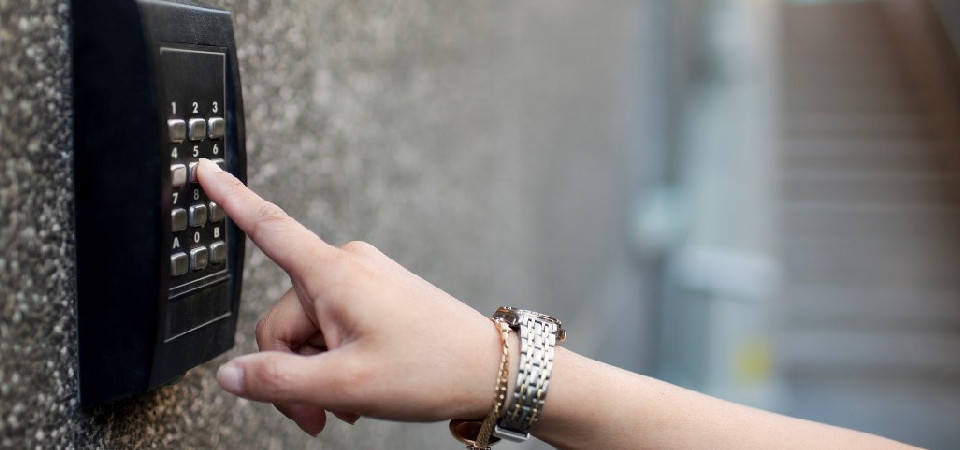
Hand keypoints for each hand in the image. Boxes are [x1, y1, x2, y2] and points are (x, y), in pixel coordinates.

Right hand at [197, 159, 502, 434]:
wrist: (489, 367)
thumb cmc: (431, 367)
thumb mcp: (346, 385)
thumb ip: (278, 381)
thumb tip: (230, 375)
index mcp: (335, 274)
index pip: (269, 227)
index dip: (229, 198)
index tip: (202, 169)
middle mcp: (347, 266)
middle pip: (282, 320)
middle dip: (290, 372)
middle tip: (316, 414)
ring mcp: (363, 280)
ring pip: (307, 330)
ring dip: (316, 372)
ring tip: (347, 402)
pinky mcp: (375, 294)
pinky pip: (333, 326)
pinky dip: (335, 360)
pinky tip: (356, 387)